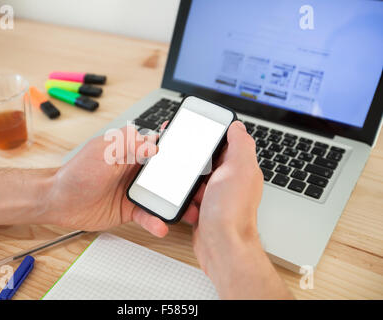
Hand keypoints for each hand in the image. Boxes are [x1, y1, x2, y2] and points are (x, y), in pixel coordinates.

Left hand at [40, 125, 197, 236]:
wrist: (59, 202)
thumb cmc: (77, 172)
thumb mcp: (102, 151)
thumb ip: (128, 144)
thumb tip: (154, 143)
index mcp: (132, 150)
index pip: (161, 144)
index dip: (179, 145)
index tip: (199, 149)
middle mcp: (137, 169)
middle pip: (169, 172)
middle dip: (186, 179)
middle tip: (202, 187)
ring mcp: (135, 190)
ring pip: (163, 195)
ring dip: (177, 203)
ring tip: (191, 211)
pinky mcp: (130, 209)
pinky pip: (148, 215)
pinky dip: (156, 221)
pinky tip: (161, 226)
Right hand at [189, 121, 290, 298]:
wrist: (221, 246)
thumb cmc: (232, 212)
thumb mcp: (239, 168)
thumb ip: (240, 144)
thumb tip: (237, 126)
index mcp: (240, 167)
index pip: (226, 142)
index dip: (211, 133)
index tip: (197, 127)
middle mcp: (229, 180)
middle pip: (207, 159)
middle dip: (194, 155)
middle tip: (180, 150)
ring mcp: (215, 195)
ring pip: (196, 177)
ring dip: (186, 176)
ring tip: (178, 173)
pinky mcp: (203, 208)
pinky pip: (189, 194)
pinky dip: (183, 194)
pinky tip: (180, 194)